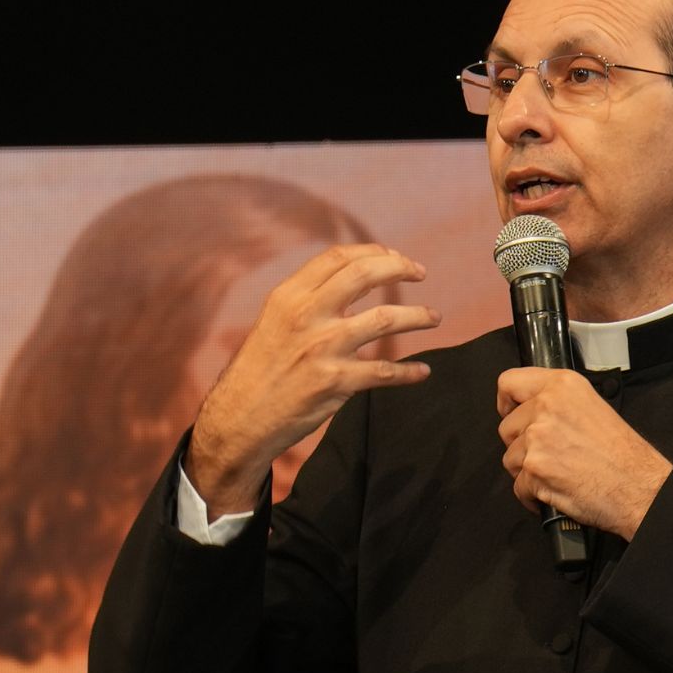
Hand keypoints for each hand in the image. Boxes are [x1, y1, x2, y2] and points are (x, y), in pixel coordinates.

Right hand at [188, 244, 439, 515]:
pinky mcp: (335, 382)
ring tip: (434, 318)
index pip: (337, 258)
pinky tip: (423, 372)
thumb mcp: (273, 323)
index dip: (372, 252)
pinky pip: (385, 372)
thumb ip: (306, 301)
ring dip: (417, 316)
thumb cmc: (257, 371)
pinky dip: (409, 372)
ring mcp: (323, 348)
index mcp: (288, 296)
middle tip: (420, 272)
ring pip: (385, 319)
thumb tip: (347, 281)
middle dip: (399, 267)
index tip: (394, 257)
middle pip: (364, 275)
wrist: (239, 419)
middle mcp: (306, 315)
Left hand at [496, 368, 672, 541]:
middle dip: (521, 445)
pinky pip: (518, 487)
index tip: (511, 413)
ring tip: (557, 474)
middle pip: (507, 427)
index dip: (506, 402)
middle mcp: (546, 407)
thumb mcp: (593, 407)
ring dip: (527, 471)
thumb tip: (533, 410)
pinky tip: (556, 491)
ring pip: (510, 458)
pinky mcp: (534, 469)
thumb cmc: (623, 454)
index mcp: (562, 386)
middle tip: (549, 454)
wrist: (639, 487)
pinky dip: (533, 495)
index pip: (509, 382)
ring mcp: (537, 438)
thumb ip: (559, 403)